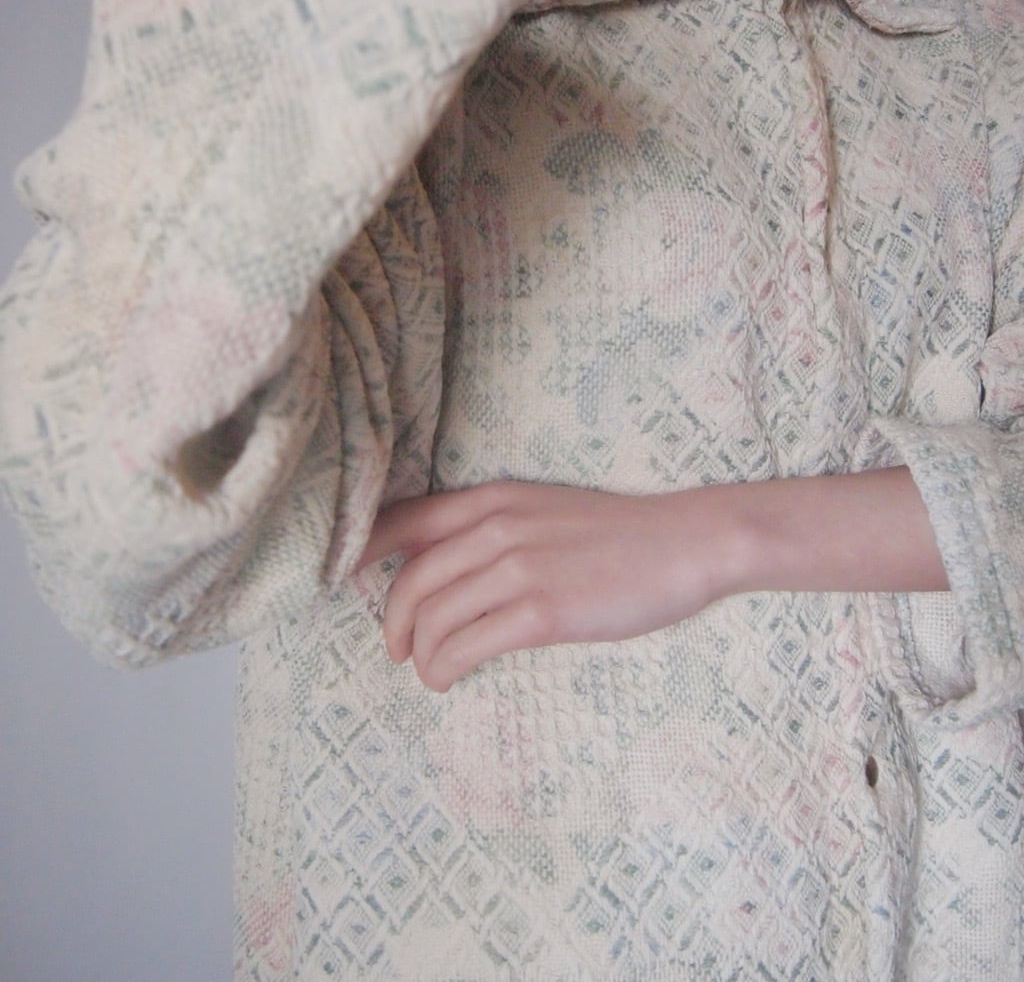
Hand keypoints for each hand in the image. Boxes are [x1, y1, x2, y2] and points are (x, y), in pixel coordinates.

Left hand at [358, 481, 735, 691]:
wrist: (684, 543)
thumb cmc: (616, 533)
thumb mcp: (543, 509)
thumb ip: (490, 527)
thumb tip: (439, 564)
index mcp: (492, 499)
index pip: (400, 520)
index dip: (359, 552)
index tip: (339, 582)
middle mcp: (495, 527)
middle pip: (409, 581)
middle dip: (391, 622)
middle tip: (396, 648)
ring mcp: (518, 568)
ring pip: (431, 619)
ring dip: (419, 654)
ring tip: (429, 670)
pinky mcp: (541, 611)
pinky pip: (465, 646)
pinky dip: (443, 668)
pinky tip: (448, 677)